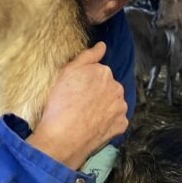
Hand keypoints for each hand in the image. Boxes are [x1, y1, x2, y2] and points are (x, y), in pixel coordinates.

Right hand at [27, 42, 127, 169]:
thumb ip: (87, 56)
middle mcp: (117, 87)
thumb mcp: (66, 72)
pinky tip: (92, 126)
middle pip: (107, 87)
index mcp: (104, 72)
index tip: (74, 91)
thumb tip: (102, 45)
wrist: (62, 137)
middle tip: (78, 104)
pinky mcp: (121, 125)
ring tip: (85, 116)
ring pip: (112, 103)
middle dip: (97, 94)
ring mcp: (121, 107)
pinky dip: (107, 123)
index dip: (84, 83)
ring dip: (103, 108)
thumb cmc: (60, 103)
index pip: (97, 73)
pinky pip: (115, 121)